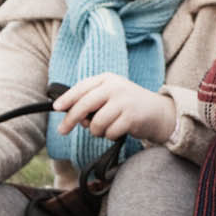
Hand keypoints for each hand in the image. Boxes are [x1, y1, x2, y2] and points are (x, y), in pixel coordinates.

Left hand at [54, 74, 178, 147]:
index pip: (82, 88)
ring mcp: (124, 101)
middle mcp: (115, 87)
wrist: (159, 112)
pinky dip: (111, 136)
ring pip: (96, 123)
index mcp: (107, 79)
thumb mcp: (110, 96)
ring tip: (106, 129)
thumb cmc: (128, 106)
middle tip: (62, 130)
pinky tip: (119, 131)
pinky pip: (109, 132)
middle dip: (71, 119)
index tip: (56, 108)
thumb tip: (70, 116)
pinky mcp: (131, 117)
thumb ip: (91, 102)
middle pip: (84, 104)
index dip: (67, 99)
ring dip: (97, 131)